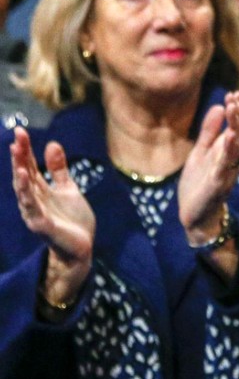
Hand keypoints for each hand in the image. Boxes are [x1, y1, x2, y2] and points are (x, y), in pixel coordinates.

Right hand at [10, 127, 95, 306]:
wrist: (81, 248)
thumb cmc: (73, 220)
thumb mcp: (68, 189)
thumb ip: (59, 169)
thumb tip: (52, 144)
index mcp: (40, 190)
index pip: (29, 166)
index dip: (25, 149)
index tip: (21, 131)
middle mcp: (33, 200)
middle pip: (23, 174)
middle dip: (20, 155)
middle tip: (18, 135)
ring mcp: (35, 212)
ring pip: (24, 189)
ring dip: (20, 172)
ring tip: (17, 152)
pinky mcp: (42, 225)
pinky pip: (32, 207)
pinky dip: (27, 194)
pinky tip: (24, 179)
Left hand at [178, 92, 238, 242]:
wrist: (195, 216)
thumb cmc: (199, 185)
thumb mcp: (201, 152)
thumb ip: (209, 132)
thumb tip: (219, 107)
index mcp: (228, 152)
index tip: (234, 93)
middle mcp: (232, 160)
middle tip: (235, 96)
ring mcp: (227, 172)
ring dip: (237, 126)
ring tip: (233, 108)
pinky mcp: (218, 184)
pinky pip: (227, 165)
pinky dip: (229, 150)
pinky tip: (229, 136)